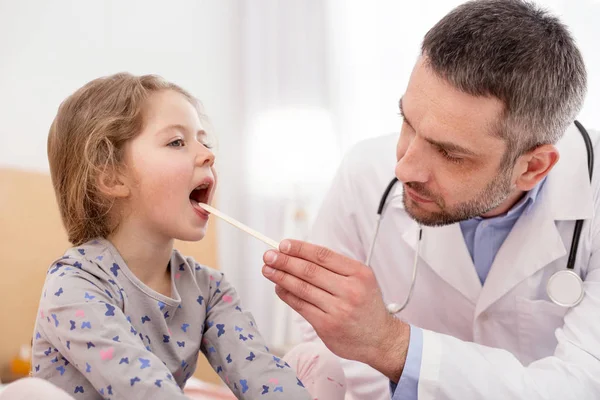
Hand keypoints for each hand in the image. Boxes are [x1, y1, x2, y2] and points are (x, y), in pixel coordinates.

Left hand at [262, 239, 409, 381]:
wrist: (380, 338)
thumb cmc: (366, 305)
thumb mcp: (361, 279)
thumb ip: (336, 267)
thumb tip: (299, 254)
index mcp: (359, 273)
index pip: (323, 255)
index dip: (300, 249)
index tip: (283, 244)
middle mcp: (350, 290)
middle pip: (309, 271)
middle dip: (284, 261)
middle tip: (268, 255)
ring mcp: (338, 310)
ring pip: (302, 288)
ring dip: (281, 277)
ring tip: (267, 269)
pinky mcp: (327, 326)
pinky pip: (301, 306)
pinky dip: (286, 295)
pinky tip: (279, 288)